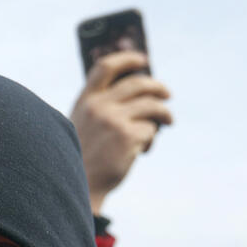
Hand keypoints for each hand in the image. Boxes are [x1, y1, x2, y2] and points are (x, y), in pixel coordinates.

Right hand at [71, 51, 172, 213]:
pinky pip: (151, 130)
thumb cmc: (81, 160)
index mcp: (84, 102)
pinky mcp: (127, 137)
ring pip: (152, 105)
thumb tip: (139, 92)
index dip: (127, 59)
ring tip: (167, 123)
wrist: (79, 187)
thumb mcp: (82, 126)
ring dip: (164, 114)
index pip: (106, 67)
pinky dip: (151, 139)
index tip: (143, 60)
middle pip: (138, 83)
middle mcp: (98, 106)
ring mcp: (113, 120)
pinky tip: (142, 150)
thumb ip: (100, 108)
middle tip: (167, 95)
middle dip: (158, 87)